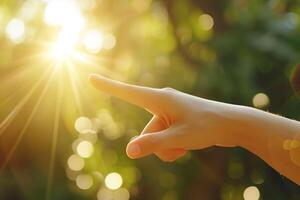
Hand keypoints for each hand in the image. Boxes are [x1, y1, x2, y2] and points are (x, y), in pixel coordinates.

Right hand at [89, 74, 237, 161]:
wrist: (231, 124)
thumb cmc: (207, 127)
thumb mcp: (178, 139)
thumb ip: (153, 145)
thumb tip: (129, 151)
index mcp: (160, 99)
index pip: (127, 92)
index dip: (108, 86)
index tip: (91, 77)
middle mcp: (162, 103)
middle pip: (146, 133)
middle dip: (158, 145)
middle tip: (180, 143)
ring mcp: (168, 113)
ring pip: (155, 139)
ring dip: (168, 148)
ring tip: (187, 143)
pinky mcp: (174, 121)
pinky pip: (165, 139)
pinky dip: (173, 146)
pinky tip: (188, 144)